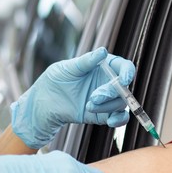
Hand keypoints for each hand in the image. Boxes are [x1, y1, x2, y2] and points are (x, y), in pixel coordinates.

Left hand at [10, 48, 136, 147]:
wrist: (44, 103)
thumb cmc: (55, 80)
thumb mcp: (68, 68)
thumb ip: (86, 61)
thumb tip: (103, 51)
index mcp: (102, 66)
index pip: (123, 67)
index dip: (127, 72)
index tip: (124, 79)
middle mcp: (106, 82)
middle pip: (123, 87)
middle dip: (112, 92)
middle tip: (94, 97)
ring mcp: (105, 99)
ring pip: (120, 103)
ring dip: (108, 106)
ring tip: (88, 105)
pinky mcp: (102, 115)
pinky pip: (118, 118)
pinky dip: (119, 120)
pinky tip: (112, 121)